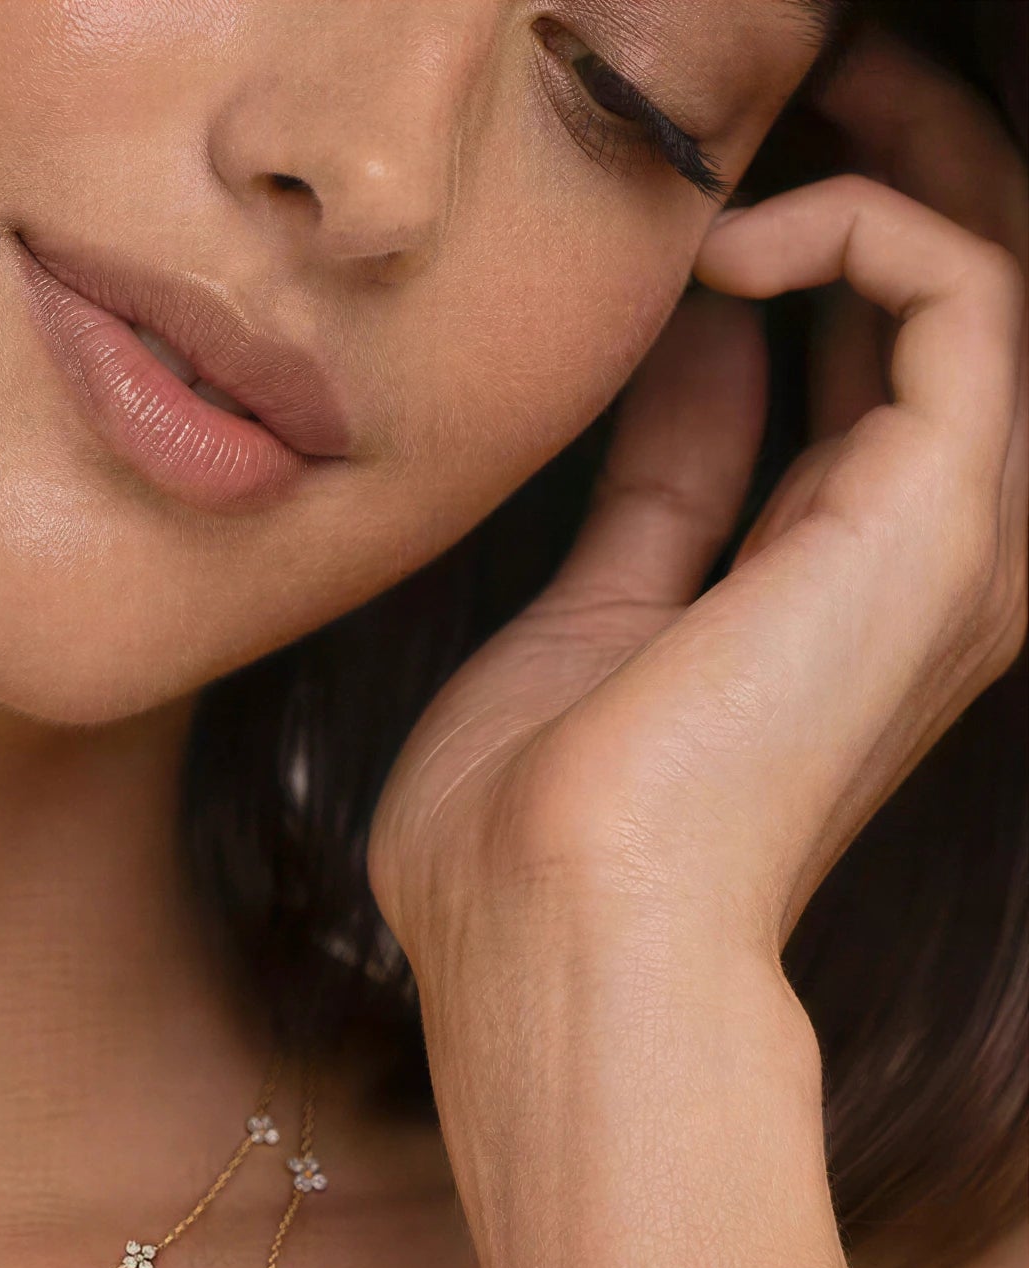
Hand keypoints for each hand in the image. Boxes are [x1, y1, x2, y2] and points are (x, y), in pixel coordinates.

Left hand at [367, 35, 1026, 1051]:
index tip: (686, 206)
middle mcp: (920, 571)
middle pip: (948, 312)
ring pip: (987, 272)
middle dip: (880, 171)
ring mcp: (949, 544)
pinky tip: (724, 244)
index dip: (789, 266)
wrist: (558, 937)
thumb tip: (677, 345)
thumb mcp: (587, 621)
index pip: (860, 385)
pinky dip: (859, 224)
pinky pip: (963, 285)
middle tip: (785, 87)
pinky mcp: (942, 509)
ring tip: (779, 105)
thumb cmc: (527, 847)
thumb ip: (654, 489)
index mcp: (834, 606)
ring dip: (895, 159)